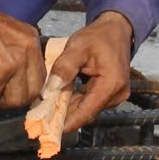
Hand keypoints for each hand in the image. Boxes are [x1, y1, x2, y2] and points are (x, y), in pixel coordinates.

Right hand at [0, 6, 45, 111]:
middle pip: (33, 89)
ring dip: (0, 104)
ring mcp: (17, 61)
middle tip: (0, 102)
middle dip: (16, 101)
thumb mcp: (5, 30)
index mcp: (31, 38)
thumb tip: (12, 70)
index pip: (39, 73)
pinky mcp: (0, 72)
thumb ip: (14, 47)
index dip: (27, 88)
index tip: (13, 94)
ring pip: (16, 98)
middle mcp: (29, 49)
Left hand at [47, 11, 134, 134]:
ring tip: (47, 110)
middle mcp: (117, 95)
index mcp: (111, 85)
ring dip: (70, 109)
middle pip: (87, 112)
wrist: (117, 29)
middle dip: (65, 116)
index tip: (50, 131)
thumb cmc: (97, 36)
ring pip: (88, 108)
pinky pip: (91, 102)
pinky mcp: (113, 94)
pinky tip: (61, 100)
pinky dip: (76, 102)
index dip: (68, 123)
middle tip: (41, 119)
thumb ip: (65, 66)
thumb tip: (51, 88)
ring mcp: (116, 96)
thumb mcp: (78, 46)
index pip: (87, 111)